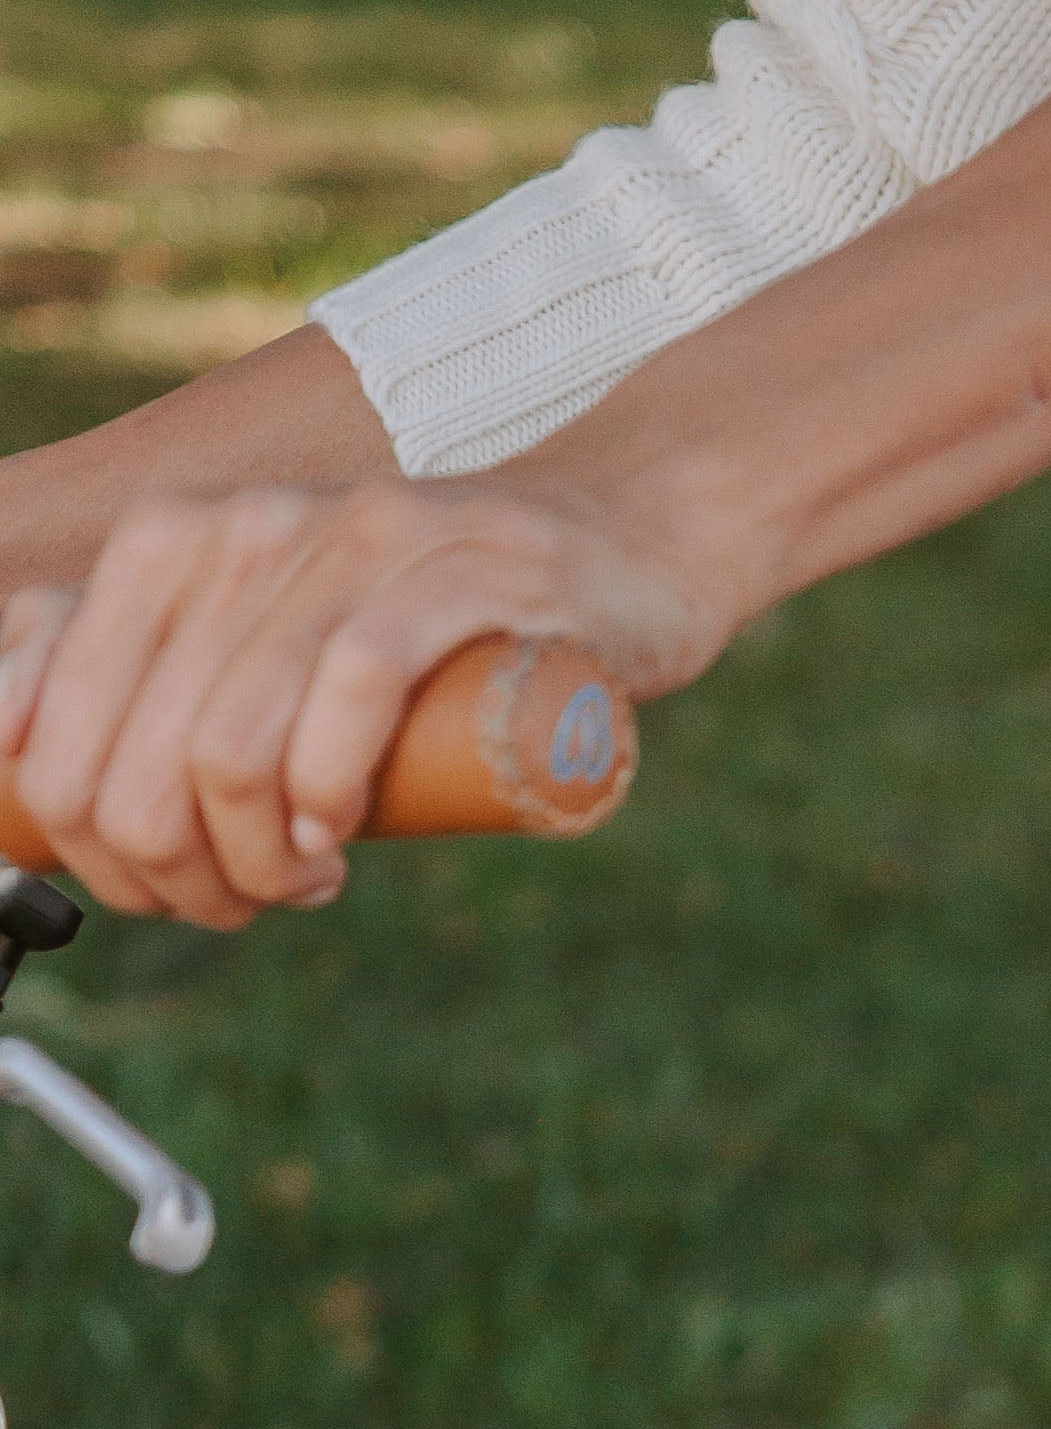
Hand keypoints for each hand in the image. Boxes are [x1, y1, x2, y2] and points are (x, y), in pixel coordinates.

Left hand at [0, 466, 727, 930]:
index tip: (151, 883)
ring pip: (230, 740)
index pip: (51, 707)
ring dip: (252, 857)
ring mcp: (347, 541)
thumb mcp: (276, 649)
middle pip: (136, 750)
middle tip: (241, 900)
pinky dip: (326, 788)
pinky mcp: (454, 569)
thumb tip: (39, 780)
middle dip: (171, 868)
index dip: (79, 833)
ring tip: (303, 880)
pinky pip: (350, 685)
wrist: (615, 549)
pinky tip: (334, 839)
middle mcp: (239, 528)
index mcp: (169, 544)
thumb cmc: (434, 632)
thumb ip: (162, 688)